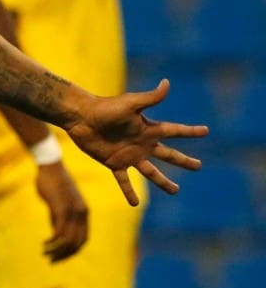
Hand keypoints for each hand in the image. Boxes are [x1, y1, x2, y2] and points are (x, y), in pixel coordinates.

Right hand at [34, 161, 87, 261]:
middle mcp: (82, 214)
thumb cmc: (51, 182)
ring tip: (45, 254)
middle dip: (64, 255)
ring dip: (57, 250)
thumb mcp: (58, 202)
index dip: (72, 252)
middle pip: (77, 243)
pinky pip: (59, 232)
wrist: (50, 165)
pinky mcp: (62, 209)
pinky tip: (45, 244)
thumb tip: (56, 234)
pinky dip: (53, 241)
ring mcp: (73, 211)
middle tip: (51, 261)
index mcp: (84, 212)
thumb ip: (59, 217)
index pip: (82, 240)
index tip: (59, 257)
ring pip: (69, 240)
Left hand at [62, 79, 206, 205]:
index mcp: (148, 129)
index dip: (190, 131)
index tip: (206, 131)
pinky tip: (134, 204)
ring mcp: (129, 155)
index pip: (174, 131)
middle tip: (198, 166)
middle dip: (183, 161)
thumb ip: (150, 98)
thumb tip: (167, 83)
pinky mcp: (114, 163)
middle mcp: (141, 143)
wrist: (80, 117)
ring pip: (151, 172)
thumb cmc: (105, 107)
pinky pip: (124, 181)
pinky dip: (129, 191)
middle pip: (168, 155)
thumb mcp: (131, 103)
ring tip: (175, 191)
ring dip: (163, 182)